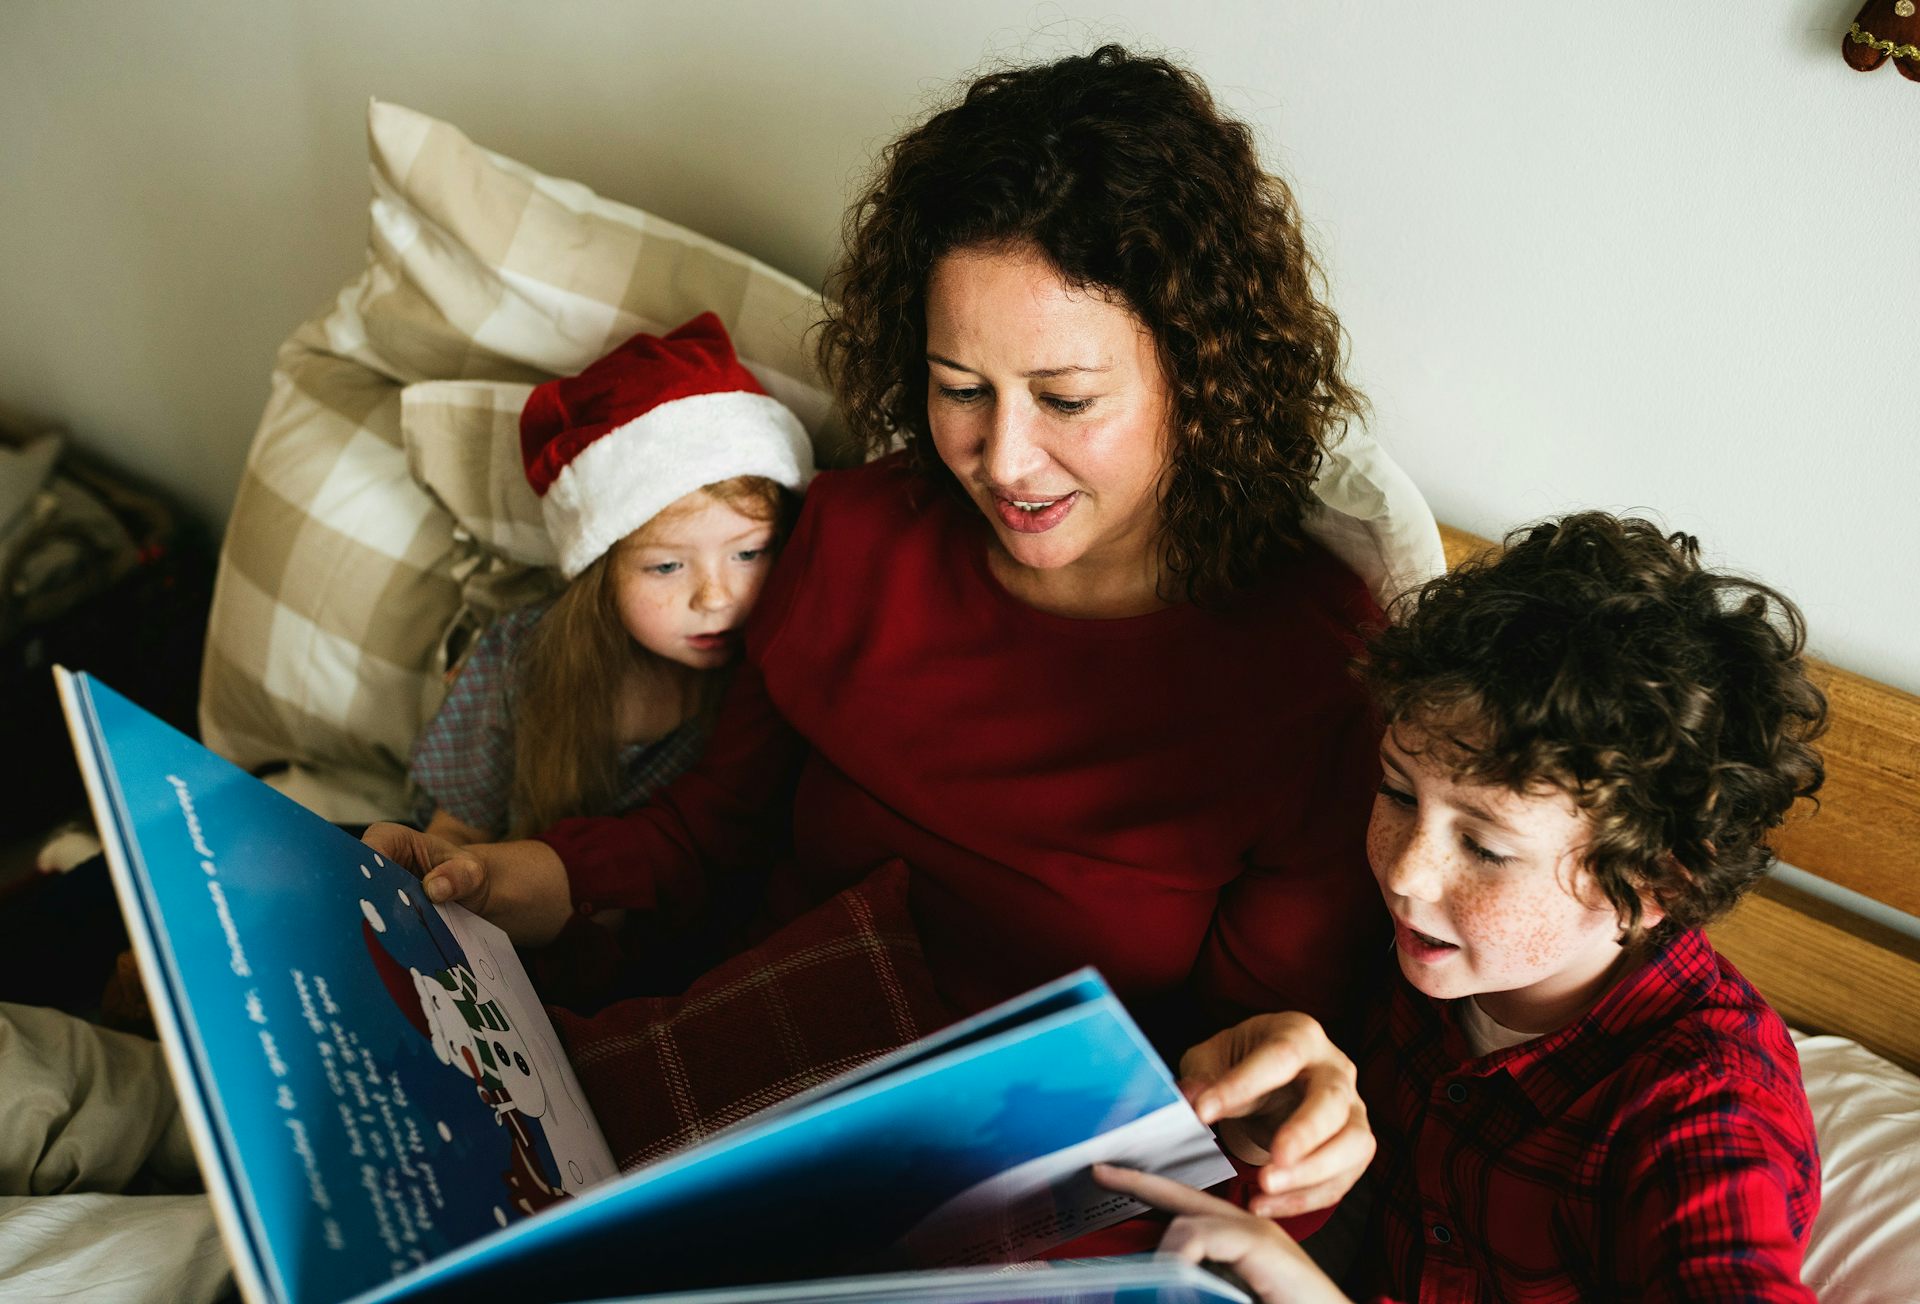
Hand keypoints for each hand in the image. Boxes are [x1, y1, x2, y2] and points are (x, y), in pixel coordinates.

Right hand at [359, 822, 573, 945]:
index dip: (363, 876)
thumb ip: (461, 876)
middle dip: (358, 909)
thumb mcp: (473, 873)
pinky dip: (372, 943)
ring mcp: (368, 891)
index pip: (365, 853)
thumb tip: (435, 888)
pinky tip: (379, 962)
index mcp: (390, 840)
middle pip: (351, 885)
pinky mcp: (373, 914)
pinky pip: (365, 928)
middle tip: (368, 936)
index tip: (371, 900)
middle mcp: (371, 863)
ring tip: (371, 954)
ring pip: (354, 910)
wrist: (472, 898)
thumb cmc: (469, 876)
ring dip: (363, 931)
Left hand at [1091, 1164, 1350, 1303]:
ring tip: (1168, 1286)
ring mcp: (1255, 1230)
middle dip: (1138, 1182)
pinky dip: (1181, 1260)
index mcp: (1238, 1238)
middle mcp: (1245, 1225)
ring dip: (1168, 1260)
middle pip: (1180, 1195)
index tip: (1106, 1175)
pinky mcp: (1260, 1243)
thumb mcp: (1225, 1291)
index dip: (1145, 1187)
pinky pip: (1197, 1238)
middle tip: (1099, 1172)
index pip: (1184, 1203)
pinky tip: (1179, 1274)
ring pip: (1183, 1225)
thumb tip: (1160, 1273)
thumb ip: (1197, 1278)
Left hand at [1179, 1012, 1373, 1217]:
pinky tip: (1266, 1205)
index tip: (1203, 1112)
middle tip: (1269, 1164)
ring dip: (1312, 1173)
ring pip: (1354, 1143)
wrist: (1272, 1083)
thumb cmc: (1239, 1064)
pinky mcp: (1353, 1147)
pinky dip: (1305, 1199)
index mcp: (1299, 1034)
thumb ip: (1202, 1077)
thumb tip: (1189, 1097)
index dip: (1242, 1084)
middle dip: (1303, 1134)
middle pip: (1331, 1101)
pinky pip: (1341, 1179)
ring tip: (1266, 1188)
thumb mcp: (1212, 1059)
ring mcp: (1352, 1109)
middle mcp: (1334, 1069)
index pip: (1280, 1055)